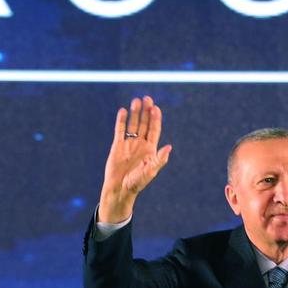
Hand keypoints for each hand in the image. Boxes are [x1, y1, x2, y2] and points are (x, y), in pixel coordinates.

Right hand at [98, 95, 172, 222]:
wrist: (119, 189)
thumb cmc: (137, 183)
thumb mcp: (150, 171)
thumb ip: (159, 159)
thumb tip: (169, 147)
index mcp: (150, 149)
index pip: (154, 130)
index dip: (155, 118)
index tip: (155, 108)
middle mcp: (140, 144)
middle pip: (145, 124)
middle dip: (146, 111)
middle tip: (147, 98)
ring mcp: (129, 144)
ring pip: (133, 124)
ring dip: (135, 113)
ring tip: (135, 100)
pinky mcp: (117, 146)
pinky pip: (120, 130)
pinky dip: (121, 120)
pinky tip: (123, 110)